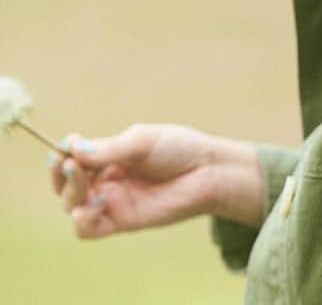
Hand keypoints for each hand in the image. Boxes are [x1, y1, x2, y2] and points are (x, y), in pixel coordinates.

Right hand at [48, 123, 263, 238]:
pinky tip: (102, 200)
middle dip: (62, 173)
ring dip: (70, 193)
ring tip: (89, 182)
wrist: (209, 171)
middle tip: (72, 164)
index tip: (68, 144)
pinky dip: (83, 217)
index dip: (63, 153)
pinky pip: (87, 229)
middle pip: (65, 183)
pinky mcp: (122, 221)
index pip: (72, 158)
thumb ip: (109, 148)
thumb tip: (73, 149)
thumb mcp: (143, 141)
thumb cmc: (182, 149)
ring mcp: (113, 201)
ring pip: (71, 205)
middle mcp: (107, 179)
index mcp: (110, 156)